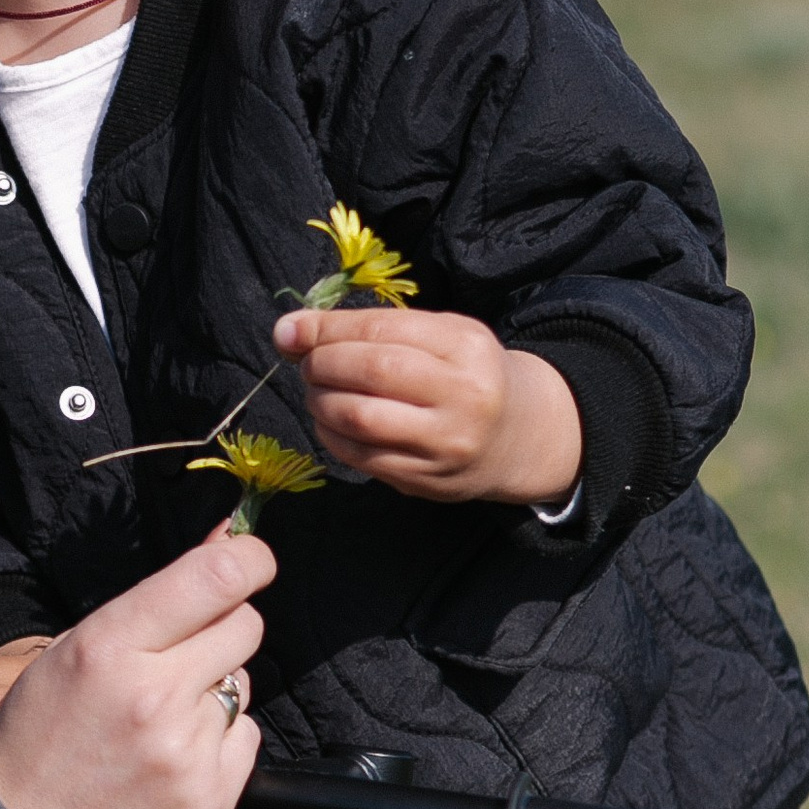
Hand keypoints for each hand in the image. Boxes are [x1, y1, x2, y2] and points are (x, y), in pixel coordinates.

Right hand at [0, 529, 270, 808]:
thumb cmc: (30, 748)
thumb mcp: (65, 658)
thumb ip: (145, 607)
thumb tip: (225, 543)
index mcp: (106, 648)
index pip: (216, 577)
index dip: (249, 559)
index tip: (251, 560)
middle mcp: (152, 695)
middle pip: (244, 627)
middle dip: (221, 632)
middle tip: (180, 660)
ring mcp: (186, 752)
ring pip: (243, 686)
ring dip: (210, 695)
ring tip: (157, 726)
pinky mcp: (211, 799)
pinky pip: (246, 739)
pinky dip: (217, 744)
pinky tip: (169, 761)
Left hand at [274, 303, 581, 504]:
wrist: (519, 437)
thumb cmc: (468, 374)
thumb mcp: (441, 336)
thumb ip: (376, 327)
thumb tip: (291, 331)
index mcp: (466, 346)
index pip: (382, 330)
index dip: (326, 330)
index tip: (289, 331)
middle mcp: (462, 394)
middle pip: (372, 372)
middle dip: (323, 365)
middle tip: (308, 365)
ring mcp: (444, 443)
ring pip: (361, 419)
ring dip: (321, 402)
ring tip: (316, 392)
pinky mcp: (426, 480)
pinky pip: (361, 456)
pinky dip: (331, 435)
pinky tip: (329, 422)